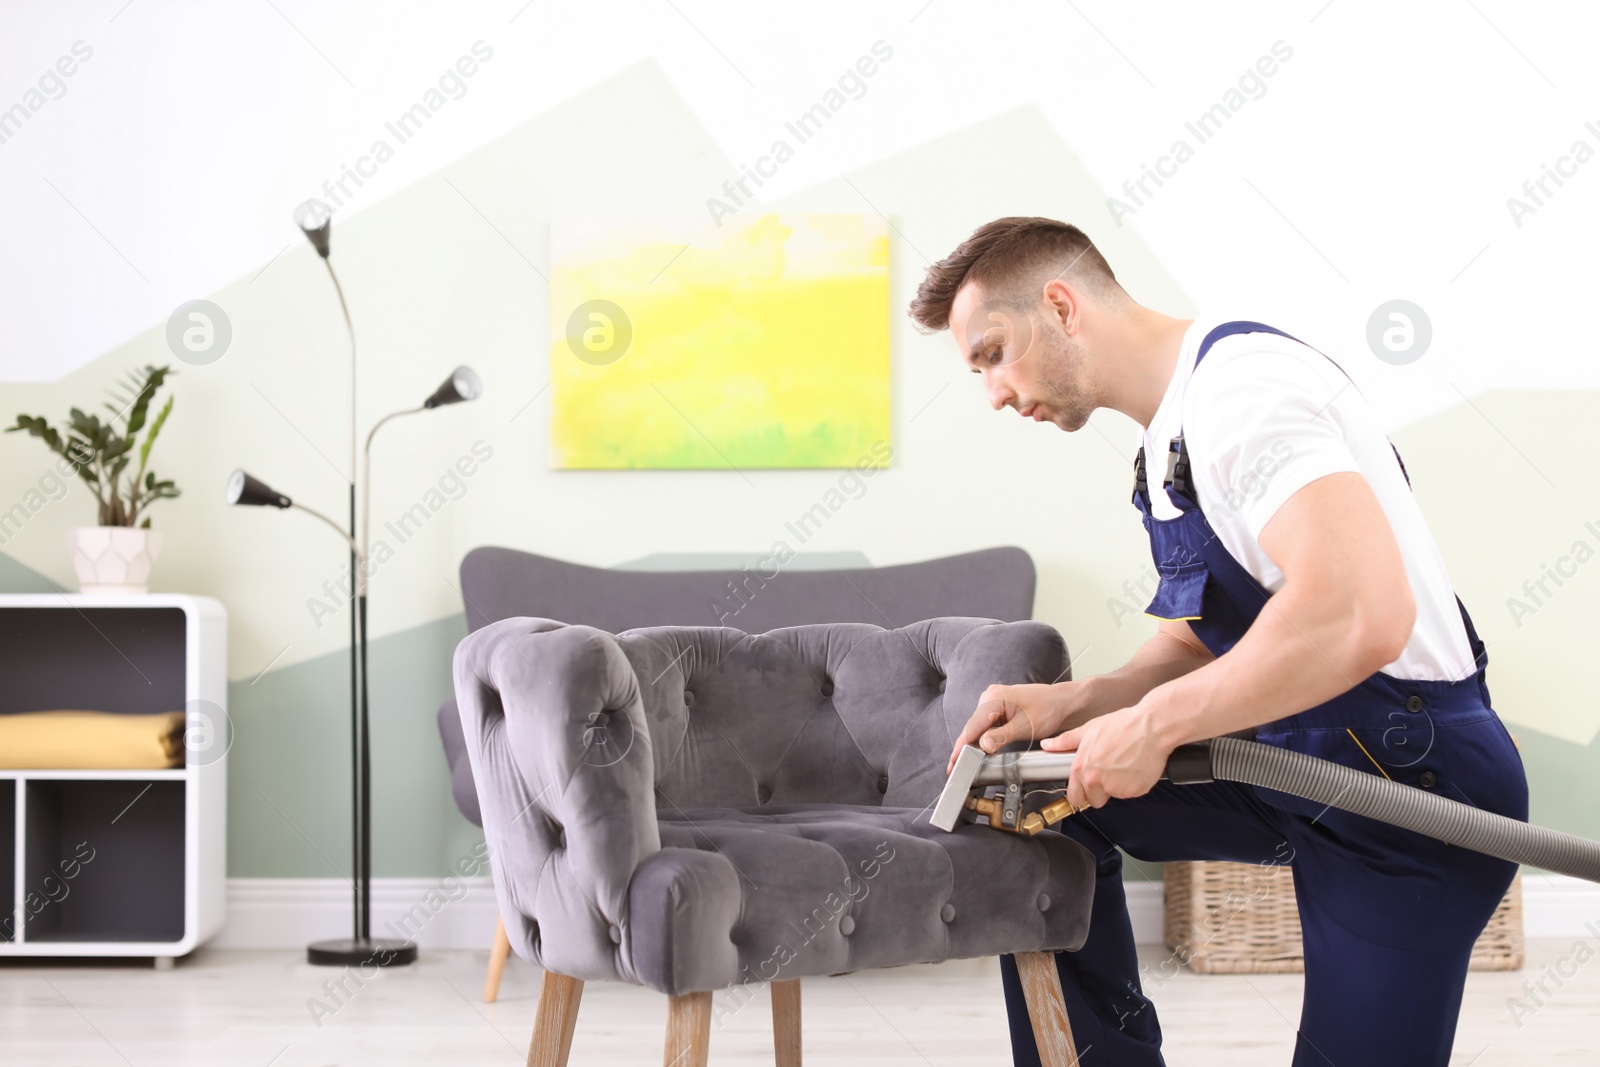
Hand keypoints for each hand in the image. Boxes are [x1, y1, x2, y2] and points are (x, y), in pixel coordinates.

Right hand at [947, 682, 1084, 773]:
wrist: (1064, 703)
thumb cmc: (1049, 709)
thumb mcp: (1026, 727)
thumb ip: (1002, 736)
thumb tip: (983, 745)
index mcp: (994, 698)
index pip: (972, 726)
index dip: (961, 747)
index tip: (954, 763)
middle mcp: (989, 697)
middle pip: (972, 727)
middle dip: (965, 748)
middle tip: (957, 768)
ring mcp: (993, 702)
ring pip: (979, 728)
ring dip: (975, 745)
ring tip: (966, 763)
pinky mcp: (998, 708)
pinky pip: (987, 726)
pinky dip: (984, 739)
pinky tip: (981, 751)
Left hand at [1044, 703, 1172, 809]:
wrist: (1151, 727)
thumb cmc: (1123, 726)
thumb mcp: (1088, 729)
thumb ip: (1065, 741)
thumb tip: (1047, 745)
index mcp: (1082, 768)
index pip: (1074, 797)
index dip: (1080, 793)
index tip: (1085, 789)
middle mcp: (1096, 781)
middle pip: (1094, 801)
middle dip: (1100, 791)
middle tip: (1109, 772)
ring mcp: (1116, 789)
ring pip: (1114, 796)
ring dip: (1118, 786)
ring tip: (1124, 764)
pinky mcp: (1134, 791)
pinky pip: (1131, 794)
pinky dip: (1133, 785)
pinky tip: (1135, 767)